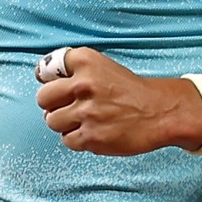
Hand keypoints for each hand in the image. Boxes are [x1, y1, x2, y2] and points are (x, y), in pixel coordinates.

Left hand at [34, 47, 201, 154]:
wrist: (160, 112)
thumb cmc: (130, 91)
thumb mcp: (102, 67)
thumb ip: (74, 71)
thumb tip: (41, 79)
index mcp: (86, 61)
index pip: (45, 69)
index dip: (50, 79)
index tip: (57, 85)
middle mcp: (84, 84)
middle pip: (43, 98)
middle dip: (53, 104)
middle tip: (70, 107)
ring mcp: (87, 112)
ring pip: (52, 121)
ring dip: (65, 123)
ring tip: (86, 120)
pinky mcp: (91, 136)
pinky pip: (67, 140)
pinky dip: (78, 139)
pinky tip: (94, 131)